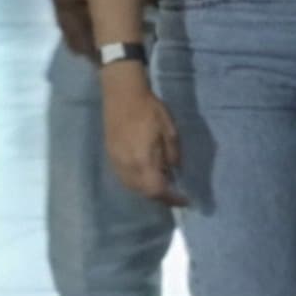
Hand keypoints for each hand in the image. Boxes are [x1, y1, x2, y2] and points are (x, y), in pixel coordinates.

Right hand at [102, 73, 180, 204]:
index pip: (157, 190)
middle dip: (160, 196)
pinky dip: (137, 182)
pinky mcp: (110, 155)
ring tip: (163, 184)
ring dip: (147, 190)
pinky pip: (124, 178)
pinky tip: (146, 174)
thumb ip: (173, 155)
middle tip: (175, 194)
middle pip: (143, 192)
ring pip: (132, 187)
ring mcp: (116, 161)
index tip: (185, 200)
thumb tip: (175, 172)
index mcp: (143, 161)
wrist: (122, 95)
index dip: (172, 199)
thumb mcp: (171, 132)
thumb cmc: (150, 110)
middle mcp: (127, 166)